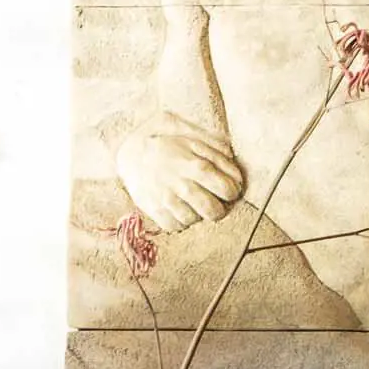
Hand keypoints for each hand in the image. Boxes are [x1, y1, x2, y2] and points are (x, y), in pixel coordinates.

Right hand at [115, 121, 244, 230]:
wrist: (132, 154)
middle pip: (214, 212)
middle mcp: (182, 185)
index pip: (227, 190)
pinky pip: (175, 226)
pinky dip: (180, 221)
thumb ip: (219, 154)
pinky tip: (180, 209)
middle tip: (213, 201)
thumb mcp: (195, 142)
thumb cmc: (171, 149)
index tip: (228, 190)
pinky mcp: (153, 209)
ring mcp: (166, 199)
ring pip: (195, 220)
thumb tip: (236, 173)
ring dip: (198, 214)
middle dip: (219, 208)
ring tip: (193, 203)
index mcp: (197, 166)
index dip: (233, 192)